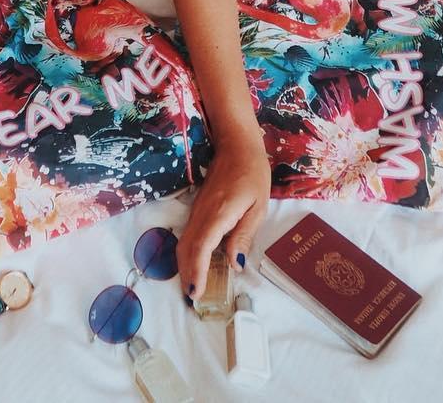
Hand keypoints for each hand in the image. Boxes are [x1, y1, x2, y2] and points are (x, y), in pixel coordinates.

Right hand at [177, 126, 269, 301]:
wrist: (237, 146)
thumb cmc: (252, 174)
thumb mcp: (257, 207)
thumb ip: (243, 236)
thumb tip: (234, 264)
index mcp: (219, 214)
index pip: (201, 247)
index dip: (196, 271)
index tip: (196, 292)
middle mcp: (203, 214)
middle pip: (187, 248)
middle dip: (187, 274)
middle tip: (192, 298)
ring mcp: (198, 210)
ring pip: (185, 241)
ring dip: (185, 264)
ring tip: (192, 286)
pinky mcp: (198, 208)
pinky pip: (189, 234)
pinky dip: (188, 252)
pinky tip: (196, 262)